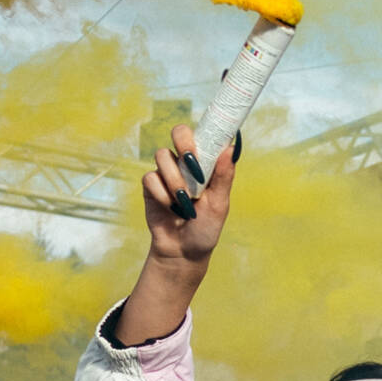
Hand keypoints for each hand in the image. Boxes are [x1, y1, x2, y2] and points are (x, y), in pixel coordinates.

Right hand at [119, 125, 239, 341]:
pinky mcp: (151, 185)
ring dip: (174, 179)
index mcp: (206, 162)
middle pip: (179, 132)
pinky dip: (161, 194)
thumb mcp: (219, 204)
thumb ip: (223, 176)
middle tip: (191, 160)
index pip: (204, 134)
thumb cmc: (206, 228)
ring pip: (163, 157)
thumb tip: (230, 148)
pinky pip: (151, 178)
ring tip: (184, 201)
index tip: (208, 135)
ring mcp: (167, 172)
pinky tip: (169, 208)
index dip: (205, 128)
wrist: (183, 251)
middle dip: (184, 143)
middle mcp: (185, 162)